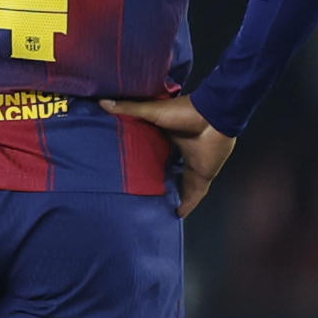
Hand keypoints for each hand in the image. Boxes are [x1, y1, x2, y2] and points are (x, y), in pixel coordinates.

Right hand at [98, 95, 235, 217]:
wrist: (213, 118)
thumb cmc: (184, 113)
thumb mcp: (152, 111)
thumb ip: (129, 109)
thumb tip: (103, 102)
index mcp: (167, 137)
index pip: (153, 151)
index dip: (141, 159)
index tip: (126, 167)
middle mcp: (179, 153)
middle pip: (164, 171)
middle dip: (154, 180)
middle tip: (136, 191)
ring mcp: (191, 166)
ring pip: (178, 185)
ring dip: (168, 194)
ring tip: (151, 206)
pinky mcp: (201, 176)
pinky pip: (193, 195)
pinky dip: (187, 205)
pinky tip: (177, 215)